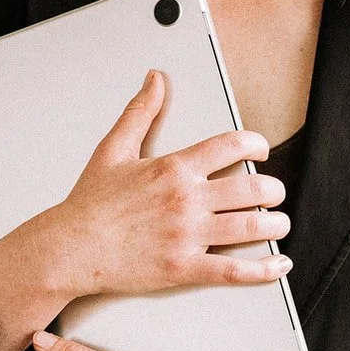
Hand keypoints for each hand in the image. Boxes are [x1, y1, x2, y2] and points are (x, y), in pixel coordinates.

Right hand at [0, 71, 289, 326]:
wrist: (71, 247)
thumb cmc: (89, 204)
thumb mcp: (113, 149)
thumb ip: (140, 112)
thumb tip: (155, 80)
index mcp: (173, 168)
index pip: (231, 145)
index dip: (256, 144)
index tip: (260, 151)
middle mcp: (185, 199)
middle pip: (251, 188)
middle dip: (272, 189)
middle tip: (274, 192)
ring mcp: (187, 235)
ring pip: (250, 226)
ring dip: (275, 224)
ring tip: (279, 223)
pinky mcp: (184, 267)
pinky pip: (233, 270)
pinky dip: (262, 269)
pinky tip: (277, 265)